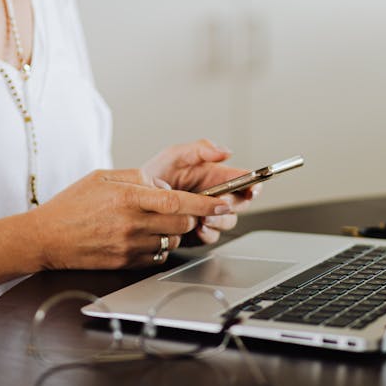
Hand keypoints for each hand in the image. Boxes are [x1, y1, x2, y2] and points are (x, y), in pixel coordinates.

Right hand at [29, 169, 231, 269]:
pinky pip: (157, 257)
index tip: (222, 203)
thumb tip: (164, 186)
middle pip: (181, 225)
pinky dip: (158, 248)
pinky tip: (142, 239)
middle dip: (187, 218)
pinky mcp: (125, 263)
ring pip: (171, 242)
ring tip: (152, 224)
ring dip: (171, 234)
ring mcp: (129, 246)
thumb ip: (137, 177)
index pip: (176, 201)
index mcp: (127, 196)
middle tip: (178, 212)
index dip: (204, 204)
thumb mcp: (102, 176)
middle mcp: (131, 223)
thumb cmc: (72, 205)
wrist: (45, 238)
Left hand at [141, 139, 257, 246]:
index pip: (242, 180)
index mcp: (214, 176)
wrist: (132, 199)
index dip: (253, 184)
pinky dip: (207, 233)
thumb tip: (226, 151)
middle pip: (239, 204)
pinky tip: (197, 227)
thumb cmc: (153, 174)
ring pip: (227, 222)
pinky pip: (211, 236)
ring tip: (204, 217)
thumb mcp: (175, 155)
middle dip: (232, 205)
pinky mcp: (198, 232)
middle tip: (220, 203)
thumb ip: (200, 149)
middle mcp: (214, 196)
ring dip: (219, 220)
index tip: (253, 188)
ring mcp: (207, 214)